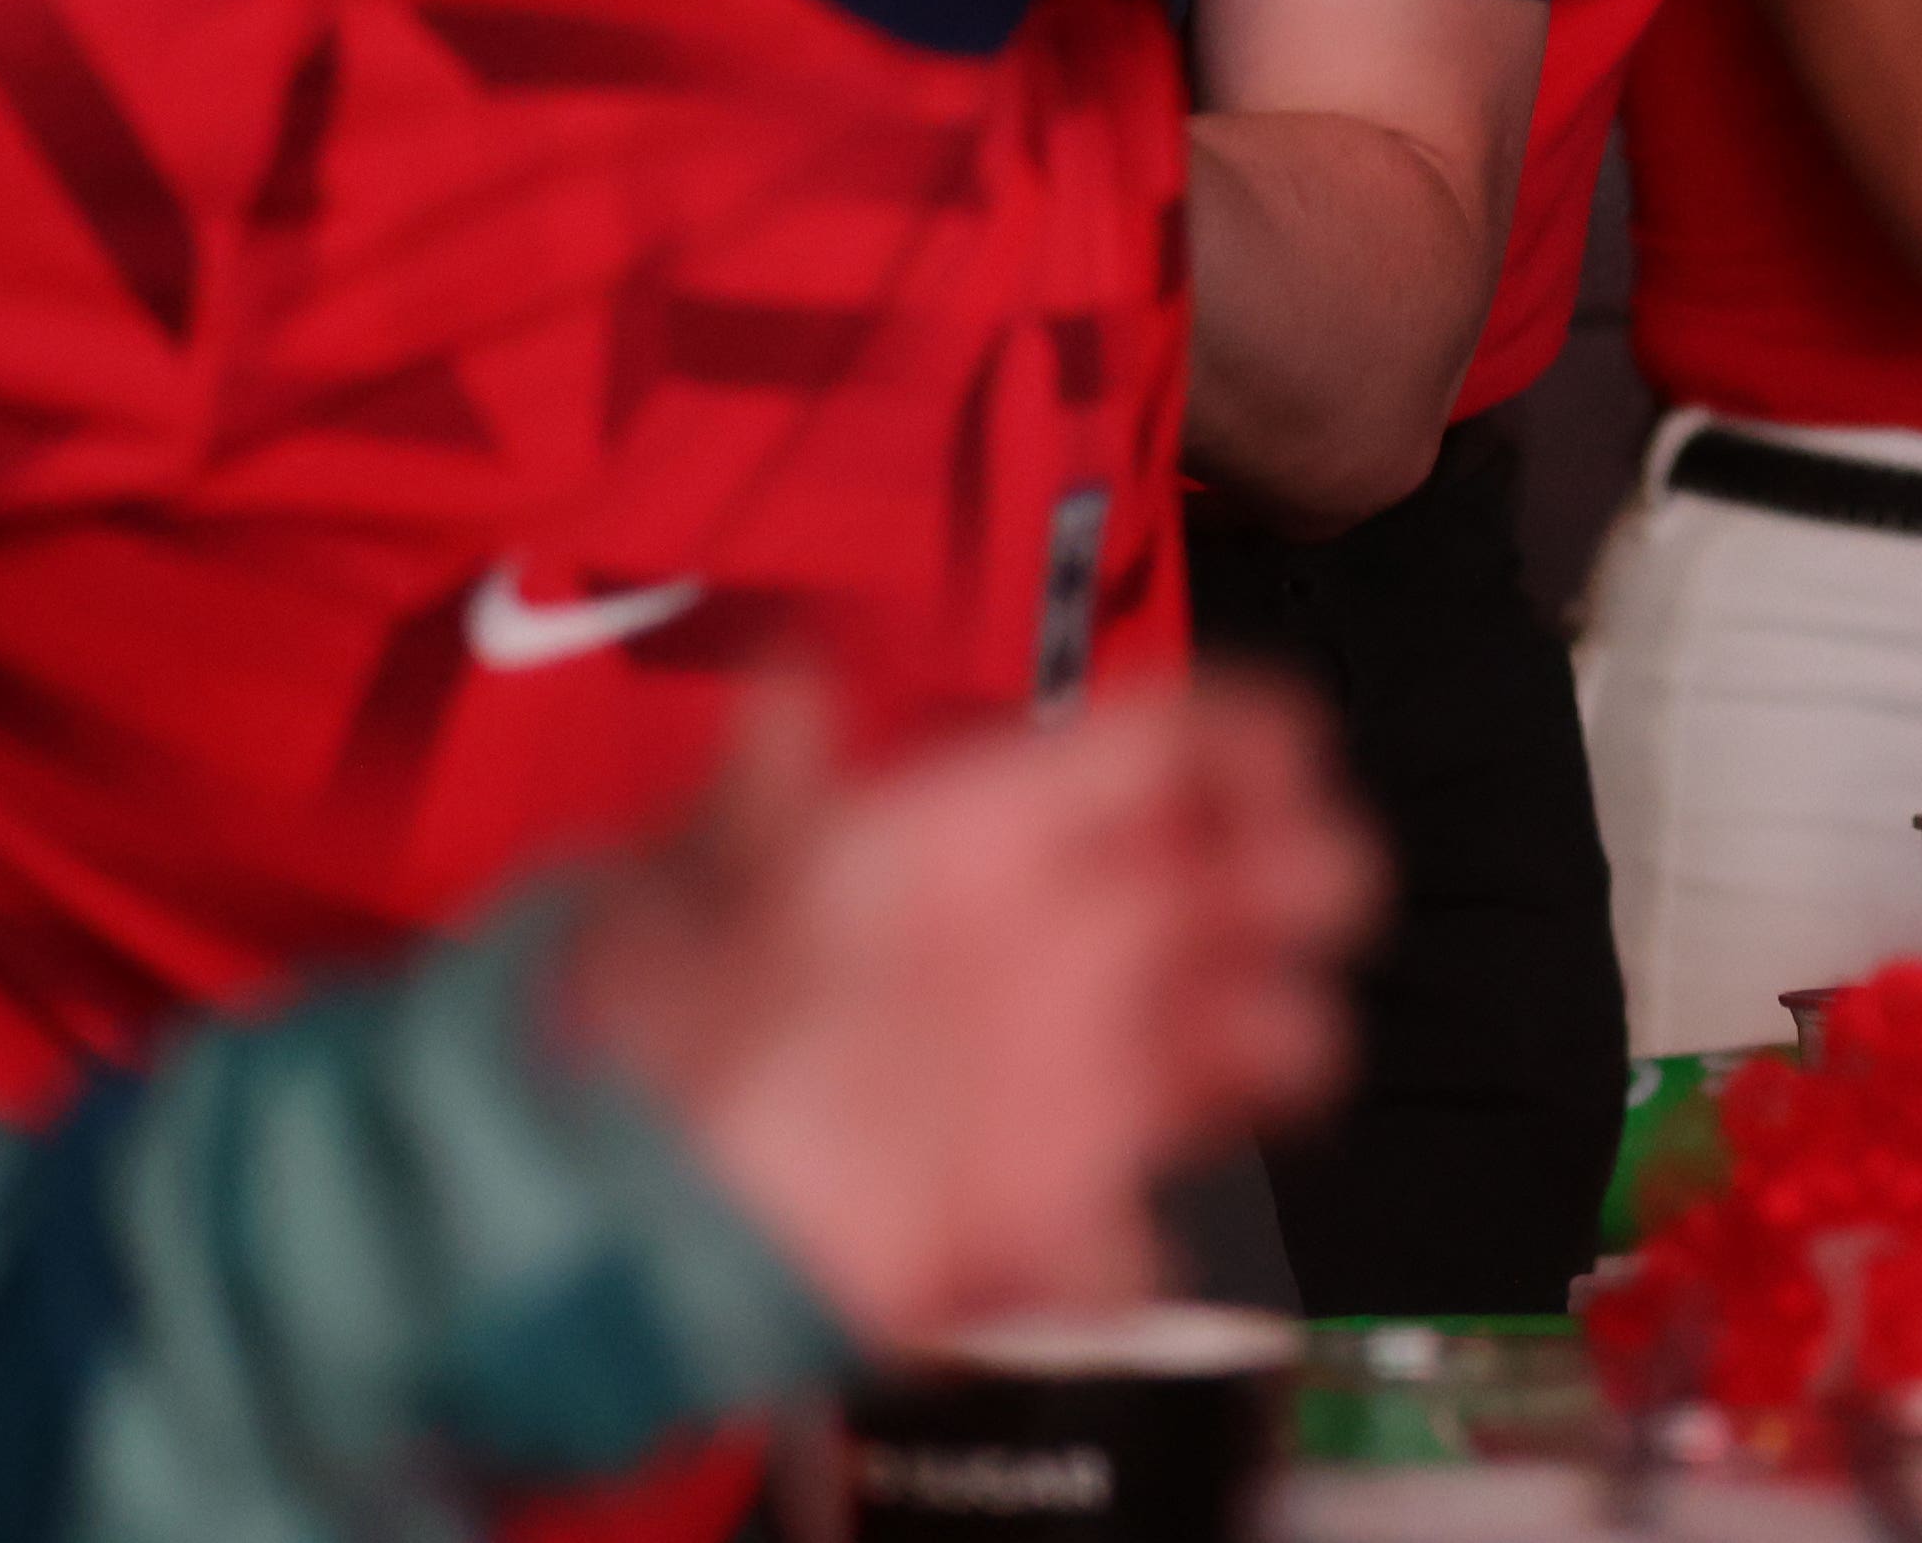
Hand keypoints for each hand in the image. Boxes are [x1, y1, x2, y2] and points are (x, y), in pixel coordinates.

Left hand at [562, 678, 1379, 1348]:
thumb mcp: (715, 879)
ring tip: (1249, 1054)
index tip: (1287, 765)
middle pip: (1242, 880)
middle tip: (1304, 894)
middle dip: (1303, 873)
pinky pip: (1133, 1229)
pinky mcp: (1039, 1204)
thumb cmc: (669, 1020)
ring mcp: (1063, 1071)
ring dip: (1274, 1036)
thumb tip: (783, 673)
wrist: (617, 1199)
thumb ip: (768, 783)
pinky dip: (1123, 1249)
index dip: (1248, 745)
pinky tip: (1082, 1240)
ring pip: (1239, 1033)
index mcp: (998, 838)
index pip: (1167, 754)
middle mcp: (1056, 943)